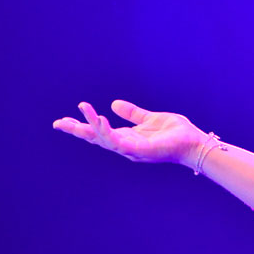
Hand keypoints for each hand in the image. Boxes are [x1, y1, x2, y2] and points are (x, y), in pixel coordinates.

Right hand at [53, 100, 203, 166]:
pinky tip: (101, 119)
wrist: (195, 143)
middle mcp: (126, 146)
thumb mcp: (150, 118)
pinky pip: (119, 141)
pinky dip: (108, 131)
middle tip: (58, 123)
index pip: (99, 132)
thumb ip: (133, 113)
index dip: (82, 126)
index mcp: (127, 137)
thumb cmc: (176, 133)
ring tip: (83, 108)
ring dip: (92, 124)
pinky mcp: (140, 150)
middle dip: (77, 131)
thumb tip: (114, 103)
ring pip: (104, 138)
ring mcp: (132, 149)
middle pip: (96, 138)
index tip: (64, 120)